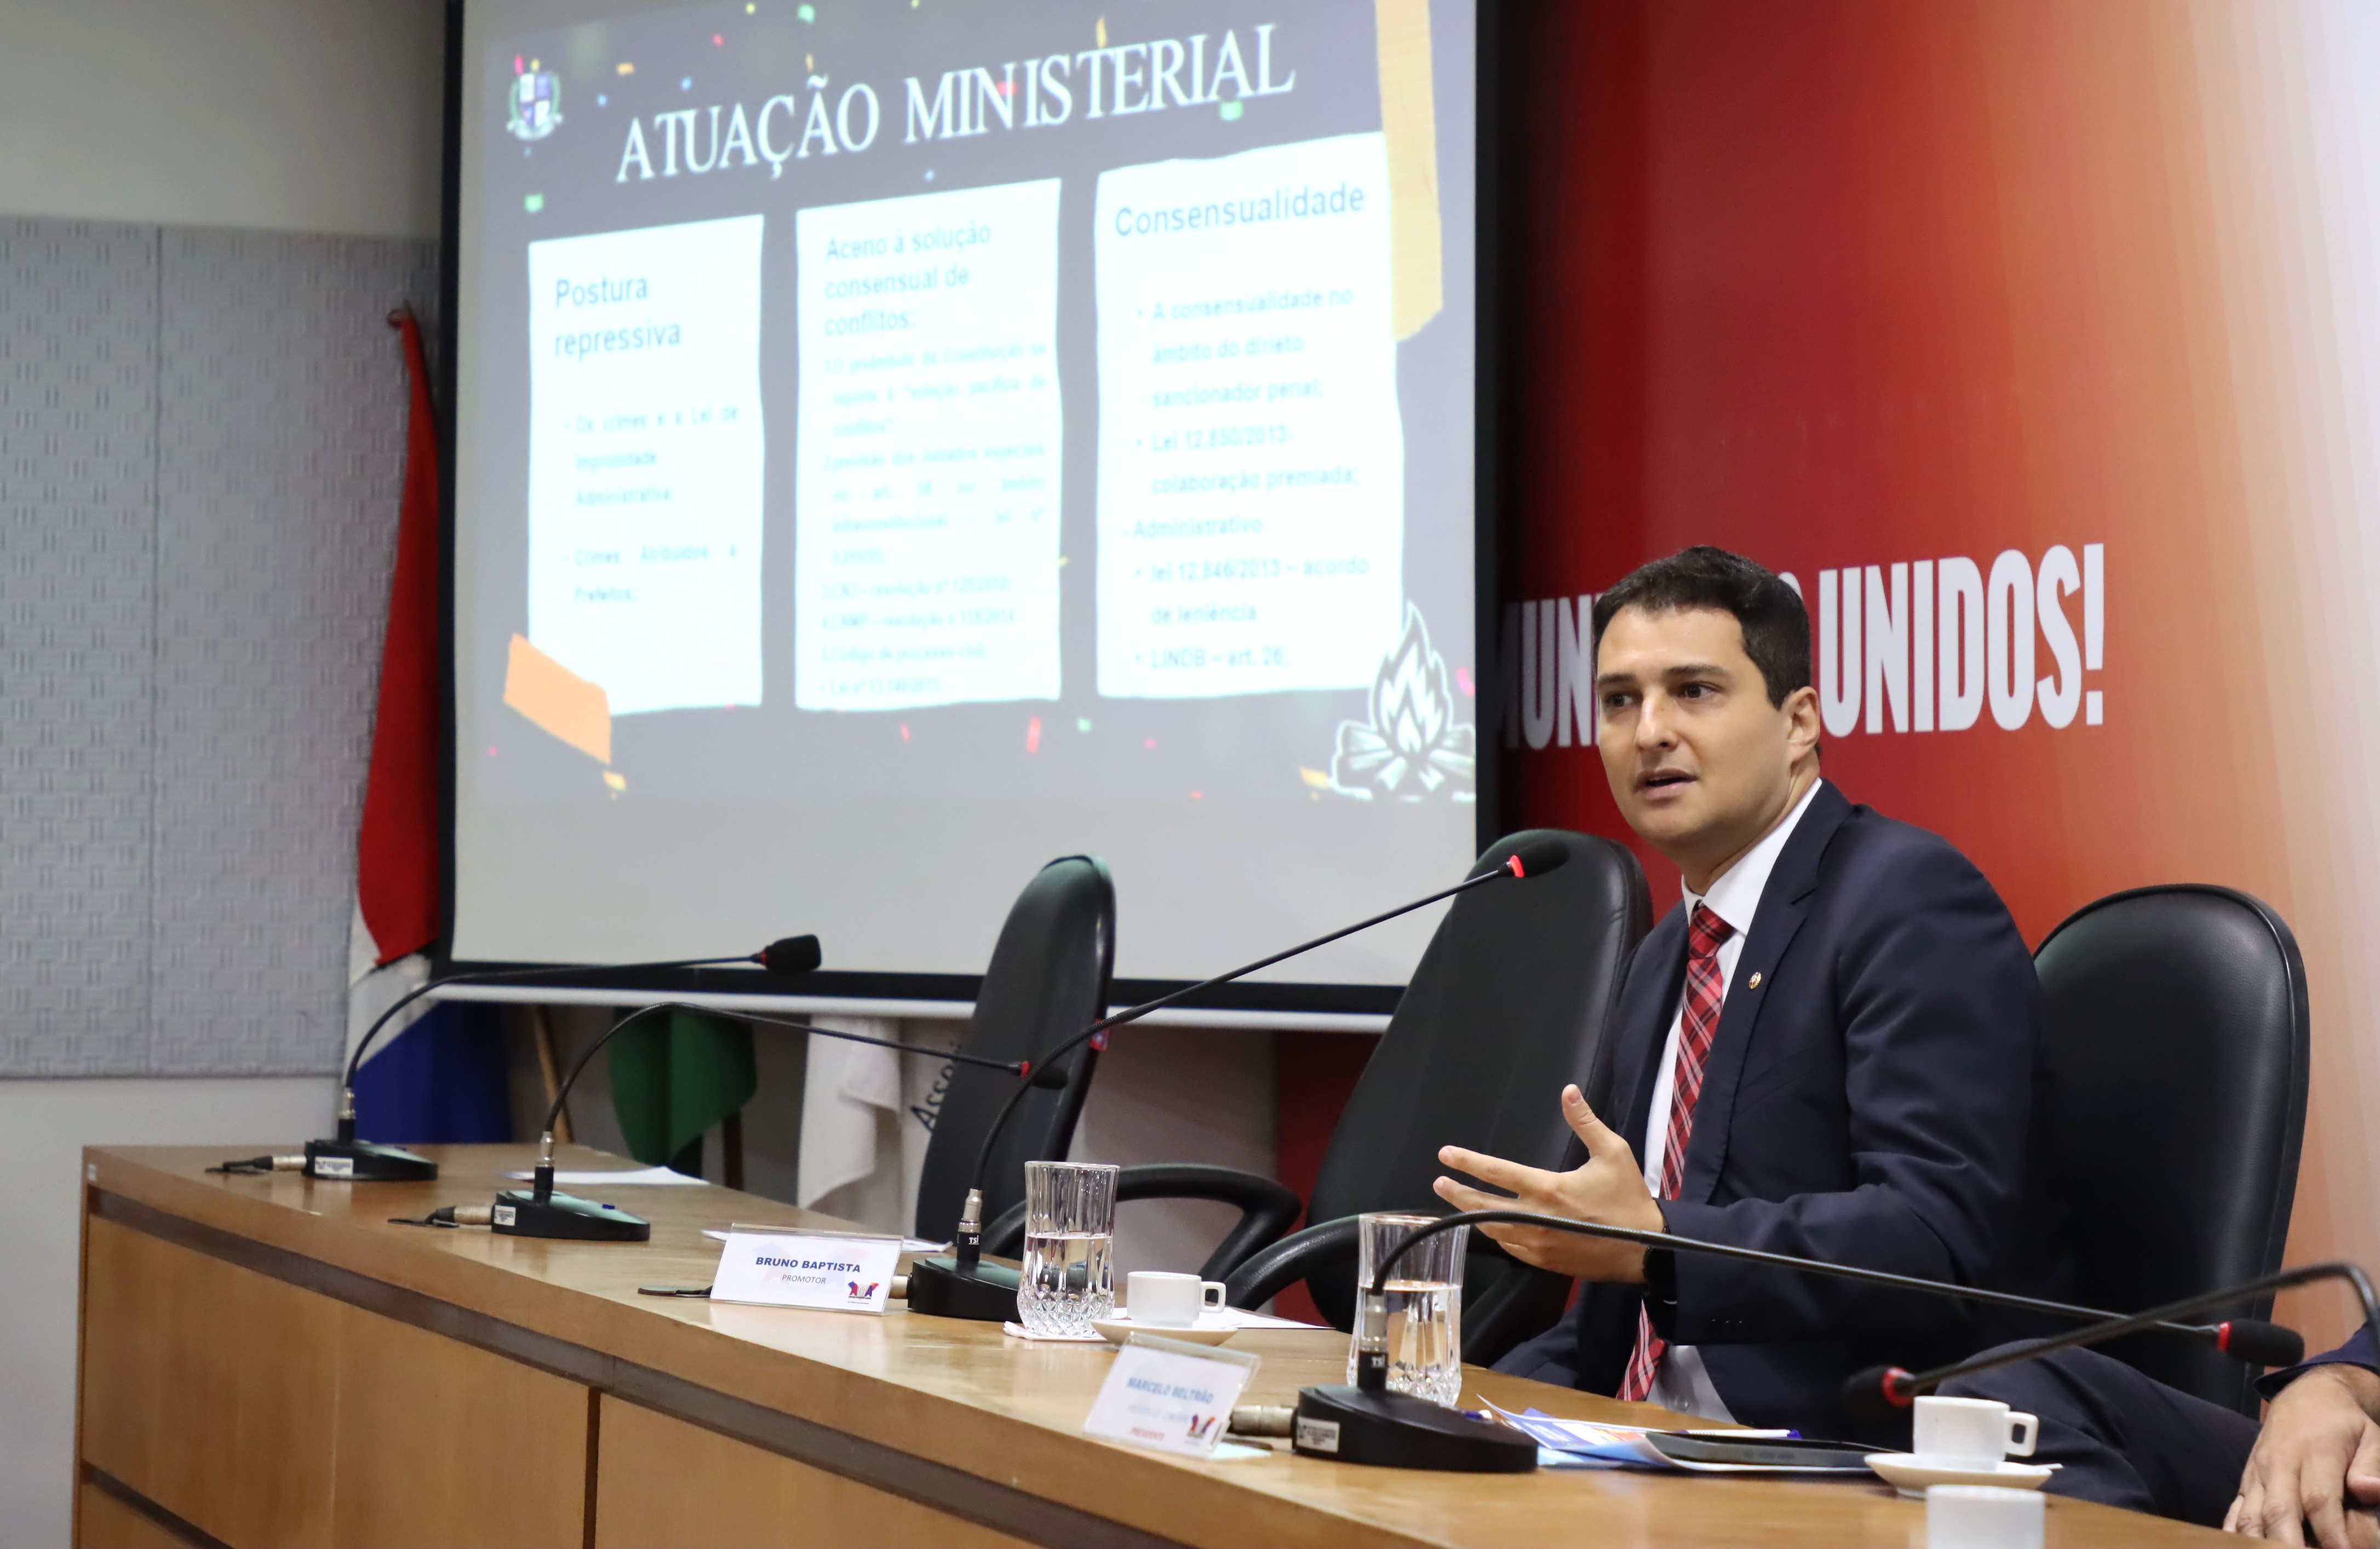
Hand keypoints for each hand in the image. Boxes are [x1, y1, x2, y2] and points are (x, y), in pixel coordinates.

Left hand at [1432, 1085, 1665, 1283]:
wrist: (1647, 1248)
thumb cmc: (1629, 1198)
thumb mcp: (1613, 1152)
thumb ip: (1585, 1121)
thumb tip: (1568, 1091)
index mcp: (1548, 1189)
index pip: (1497, 1173)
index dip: (1468, 1163)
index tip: (1445, 1155)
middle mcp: (1536, 1219)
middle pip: (1482, 1207)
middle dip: (1457, 1194)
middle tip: (1439, 1183)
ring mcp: (1538, 1244)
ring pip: (1493, 1230)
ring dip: (1472, 1216)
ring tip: (1458, 1204)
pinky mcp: (1545, 1262)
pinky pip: (1511, 1248)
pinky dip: (1496, 1235)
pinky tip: (1490, 1227)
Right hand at [2226, 1365, 2379, 1547]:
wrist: (2305, 1398)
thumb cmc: (2344, 1425)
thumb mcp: (2370, 1436)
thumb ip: (2372, 1465)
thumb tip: (2367, 1490)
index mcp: (2315, 1452)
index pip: (2319, 1499)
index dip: (2331, 1533)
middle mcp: (2280, 1463)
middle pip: (2279, 1511)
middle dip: (2288, 1545)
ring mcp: (2258, 1474)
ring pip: (2251, 1515)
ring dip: (2260, 1543)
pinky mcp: (2246, 1482)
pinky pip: (2235, 1511)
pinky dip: (2235, 1534)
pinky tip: (2241, 1548)